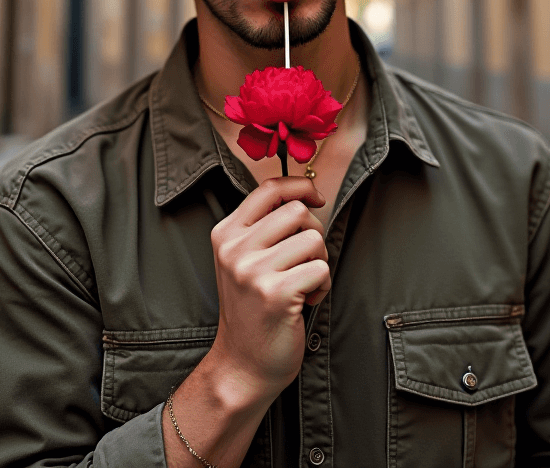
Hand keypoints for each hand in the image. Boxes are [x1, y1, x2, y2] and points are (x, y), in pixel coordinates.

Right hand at [207, 176, 329, 405]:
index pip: (269, 188)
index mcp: (226, 233)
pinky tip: (306, 300)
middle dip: (313, 232)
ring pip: (313, 238)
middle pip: (296, 210)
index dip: (300, 185)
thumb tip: (304, 193)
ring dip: (320, 261)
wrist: (242, 365)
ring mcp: (252, 271)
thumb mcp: (244, 259)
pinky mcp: (275, 293)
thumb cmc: (252, 308)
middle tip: (306, 258)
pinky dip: (323, 284)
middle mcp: (235, 248)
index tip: (315, 197)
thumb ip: (265, 226)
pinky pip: (321, 268)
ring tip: (304, 283)